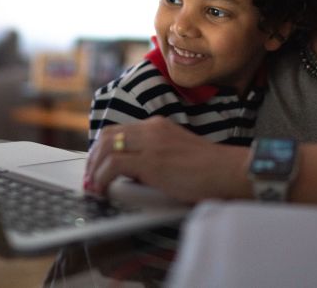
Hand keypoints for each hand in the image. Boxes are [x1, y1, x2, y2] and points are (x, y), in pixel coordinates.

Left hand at [84, 116, 249, 202]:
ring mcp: (151, 143)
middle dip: (93, 158)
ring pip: (106, 147)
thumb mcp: (176, 153)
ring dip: (94, 169)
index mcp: (158, 126)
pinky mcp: (152, 161)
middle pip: (107, 135)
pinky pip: (113, 165)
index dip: (102, 149)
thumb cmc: (207, 168)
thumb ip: (155, 155)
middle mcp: (152, 129)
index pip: (119, 130)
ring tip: (94, 187)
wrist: (226, 170)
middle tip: (90, 178)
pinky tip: (103, 190)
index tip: (97, 167)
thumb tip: (130, 171)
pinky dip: (102, 178)